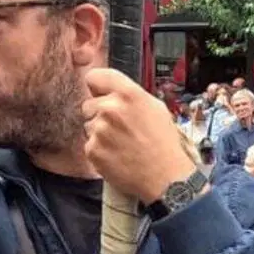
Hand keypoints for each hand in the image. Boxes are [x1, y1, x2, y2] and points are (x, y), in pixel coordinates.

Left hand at [83, 69, 201, 204]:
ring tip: (120, 143)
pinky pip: (89, 144)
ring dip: (99, 133)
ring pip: (89, 125)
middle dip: (99, 114)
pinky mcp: (93, 150)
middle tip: (118, 128)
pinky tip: (116, 154)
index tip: (100, 94)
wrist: (164, 177)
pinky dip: (99, 150)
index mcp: (128, 94)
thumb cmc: (163, 143)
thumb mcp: (154, 108)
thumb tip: (111, 90)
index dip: (97, 87)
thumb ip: (130, 95)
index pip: (95, 77)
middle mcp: (111, 109)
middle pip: (88, 104)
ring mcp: (99, 130)